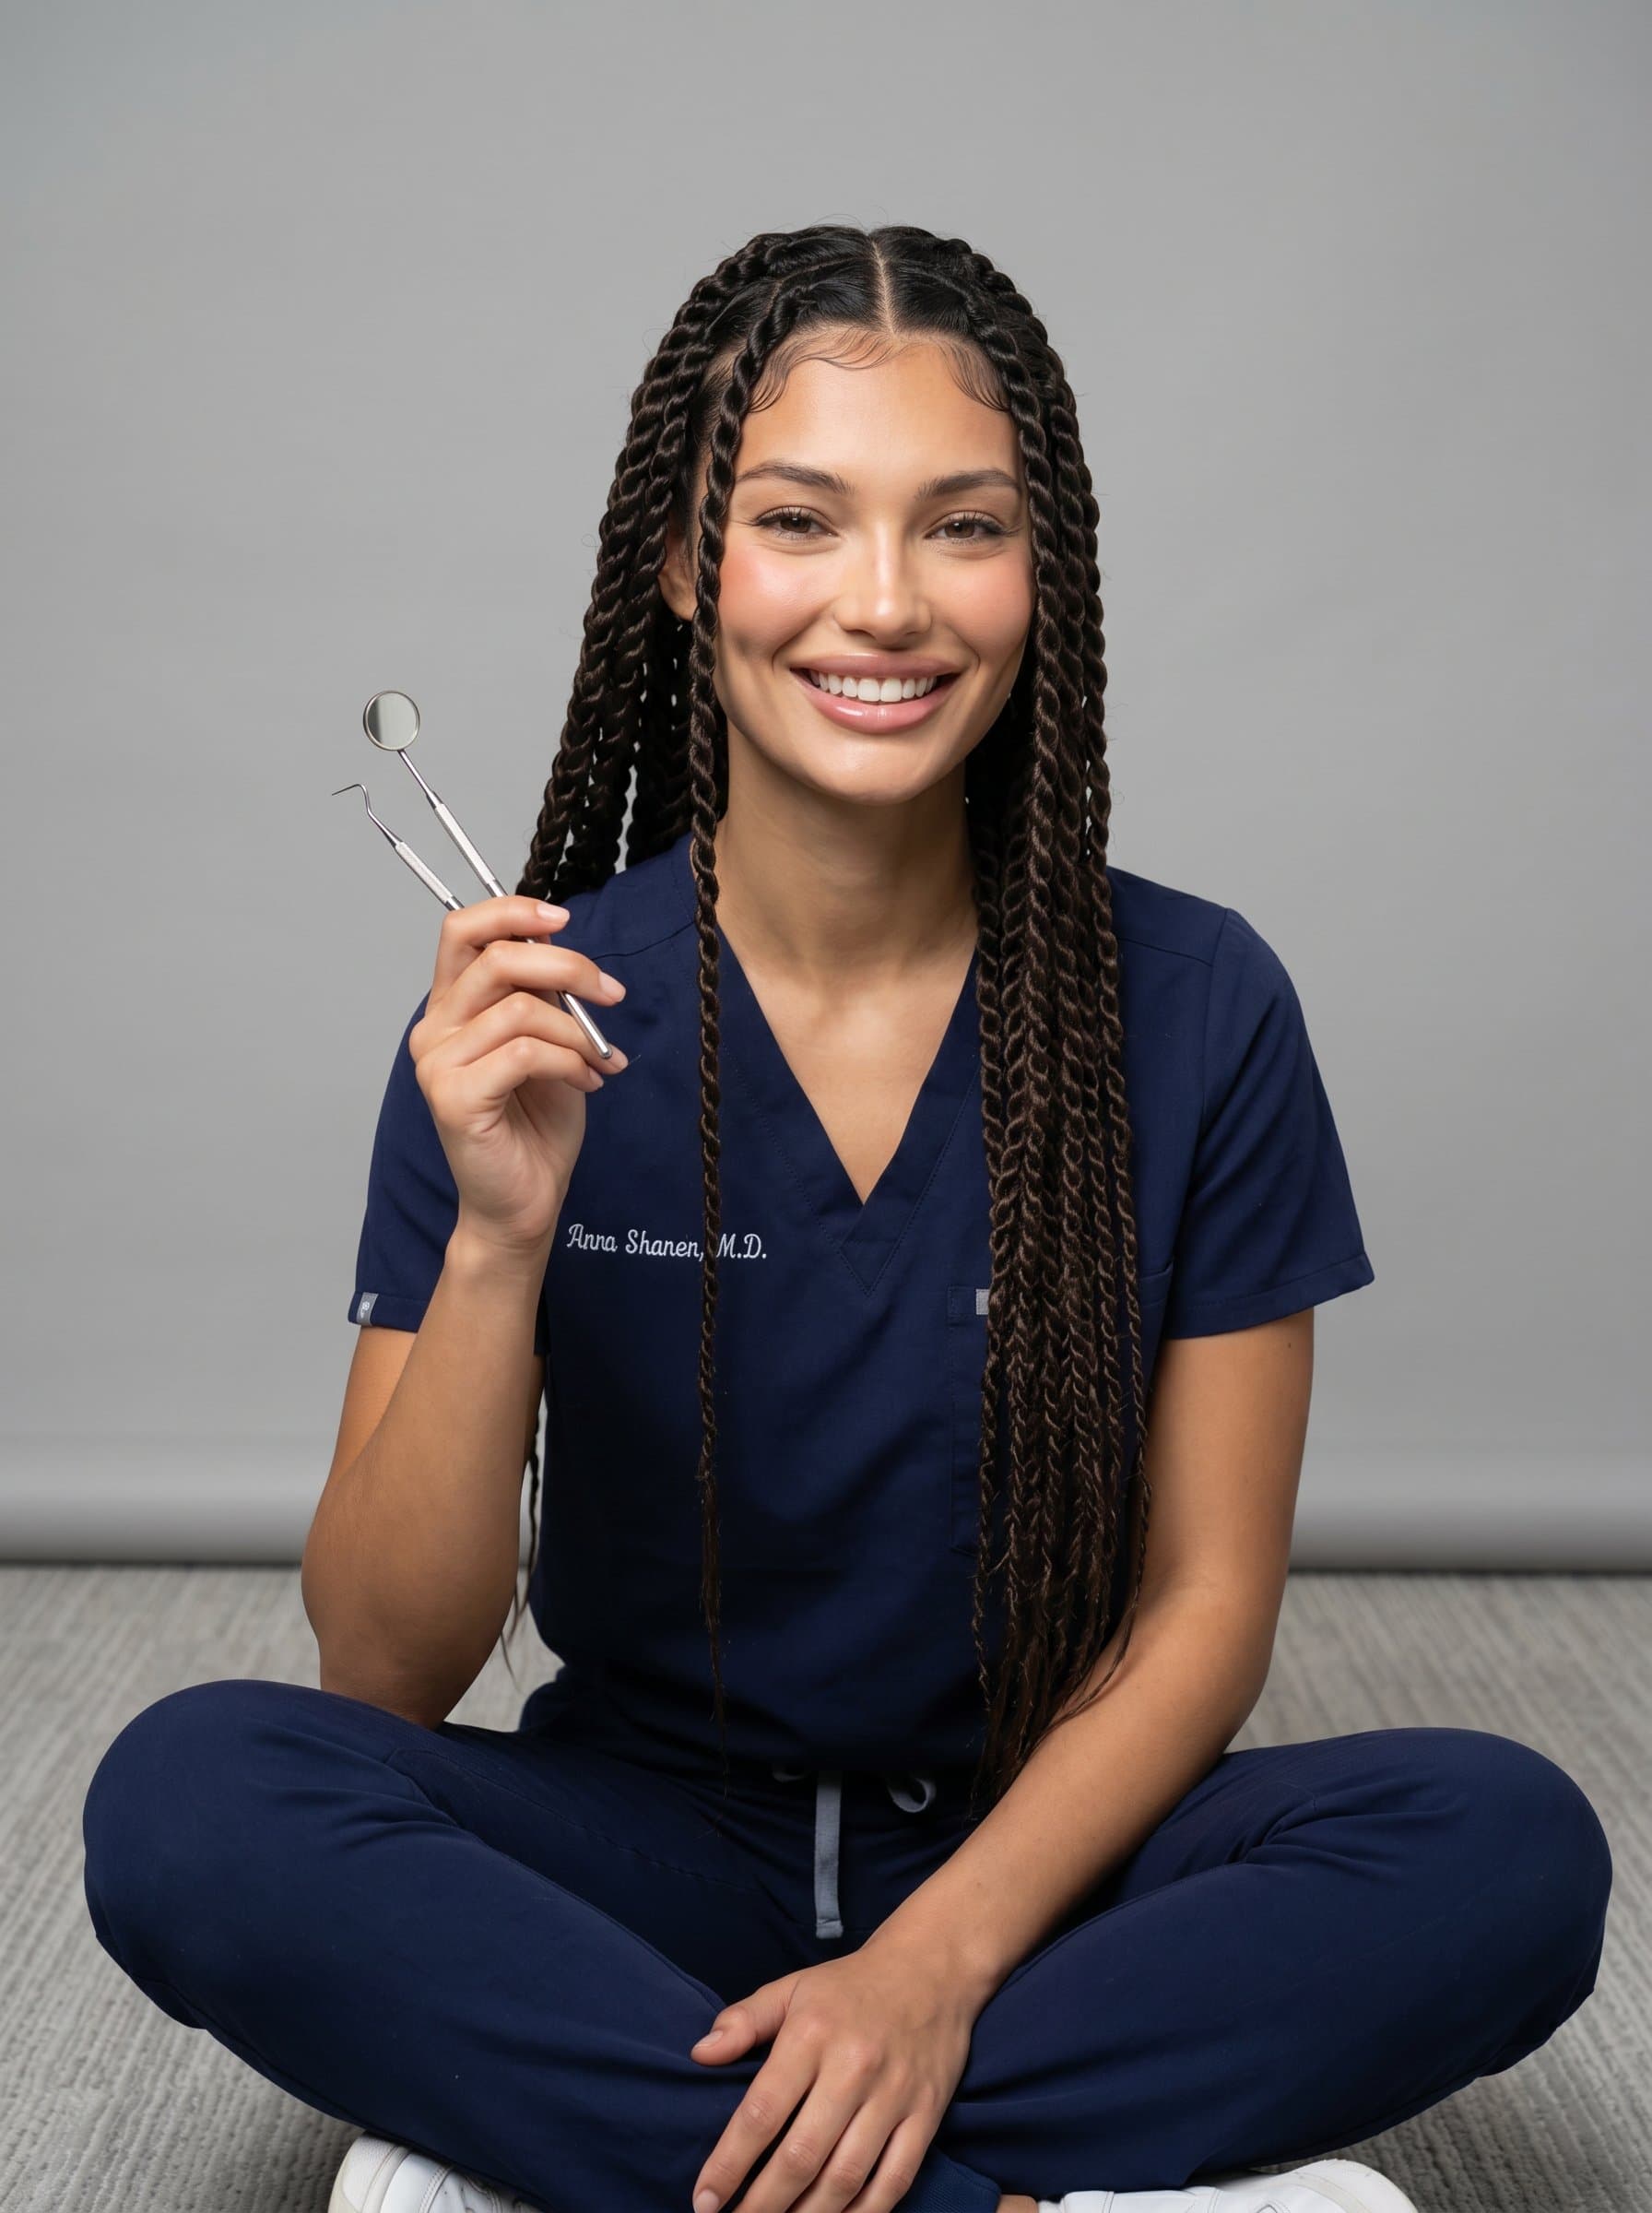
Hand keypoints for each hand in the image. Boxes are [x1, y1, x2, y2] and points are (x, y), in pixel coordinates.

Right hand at [411, 895, 629, 1253]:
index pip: (460, 930)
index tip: (562, 920)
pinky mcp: (453, 1098)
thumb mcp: (549, 1043)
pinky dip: (570, 1062)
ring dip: (577, 1031)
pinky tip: (590, 1082)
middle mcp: (433, 1029)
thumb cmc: (536, 1124)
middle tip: (610, 993)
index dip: (511, 911)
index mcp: (451, 1007)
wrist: (524, 1201)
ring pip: (519, 1009)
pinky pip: (525, 1053)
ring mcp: (437, 1064)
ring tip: (600, 1059)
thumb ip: (542, 996)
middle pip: (496, 957)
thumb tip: (559, 944)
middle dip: (567, 967)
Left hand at [687, 1938, 979, 2212]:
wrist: (932, 1968)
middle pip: (801, 2156)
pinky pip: (894, 2180)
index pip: (762, 2112)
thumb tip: (699, 2054)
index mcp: (812, 2034)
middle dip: (763, 2204)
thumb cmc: (851, 1986)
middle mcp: (852, 2068)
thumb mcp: (792, 1988)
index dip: (729, 2163)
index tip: (705, 2199)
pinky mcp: (927, 2115)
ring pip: (846, 2177)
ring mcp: (893, 2096)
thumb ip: (744, 2020)